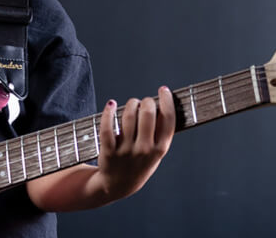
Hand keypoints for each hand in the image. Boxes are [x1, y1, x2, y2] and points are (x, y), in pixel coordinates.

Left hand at [95, 86, 175, 200]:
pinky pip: (107, 126)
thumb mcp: (156, 152)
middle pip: (148, 113)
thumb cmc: (140, 162)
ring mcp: (126, 150)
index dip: (167, 100)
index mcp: (160, 149)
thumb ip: (160, 132)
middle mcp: (144, 149)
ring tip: (131, 104)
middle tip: (144, 101)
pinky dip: (109, 111)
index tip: (163, 90)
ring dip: (130, 103)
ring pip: (129, 115)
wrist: (118, 184)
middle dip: (146, 101)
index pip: (168, 119)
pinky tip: (112, 104)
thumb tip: (162, 101)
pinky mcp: (109, 150)